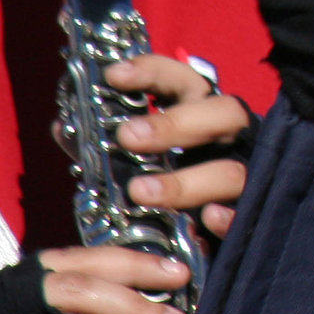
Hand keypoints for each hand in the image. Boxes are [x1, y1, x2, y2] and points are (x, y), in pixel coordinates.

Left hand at [109, 54, 254, 238]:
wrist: (198, 240)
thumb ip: (106, 148)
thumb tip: (64, 127)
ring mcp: (247, 179)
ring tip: (139, 192)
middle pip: (226, 114)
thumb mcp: (137, 163)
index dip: (156, 74)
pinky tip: (207, 219)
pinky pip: (246, 216)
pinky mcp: (248, 218)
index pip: (188, 82)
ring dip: (186, 182)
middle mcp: (231, 143)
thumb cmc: (170, 189)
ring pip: (231, 172)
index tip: (114, 76)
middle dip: (177, 123)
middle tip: (128, 137)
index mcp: (205, 119)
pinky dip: (229, 217)